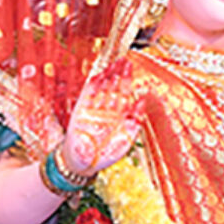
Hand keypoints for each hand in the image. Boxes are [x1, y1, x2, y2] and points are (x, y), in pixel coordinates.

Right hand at [62, 60, 142, 175]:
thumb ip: (135, 120)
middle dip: (119, 73)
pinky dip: (93, 84)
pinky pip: (88, 94)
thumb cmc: (106, 155)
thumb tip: (142, 101)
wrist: (84, 164)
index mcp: (119, 116)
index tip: (130, 66)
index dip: (127, 79)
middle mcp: (107, 110)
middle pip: (114, 87)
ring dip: (107, 76)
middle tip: (124, 60)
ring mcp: (94, 109)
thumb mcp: (126, 138)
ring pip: (102, 88)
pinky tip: (99, 75)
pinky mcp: (81, 110)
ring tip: (113, 63)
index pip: (124, 93)